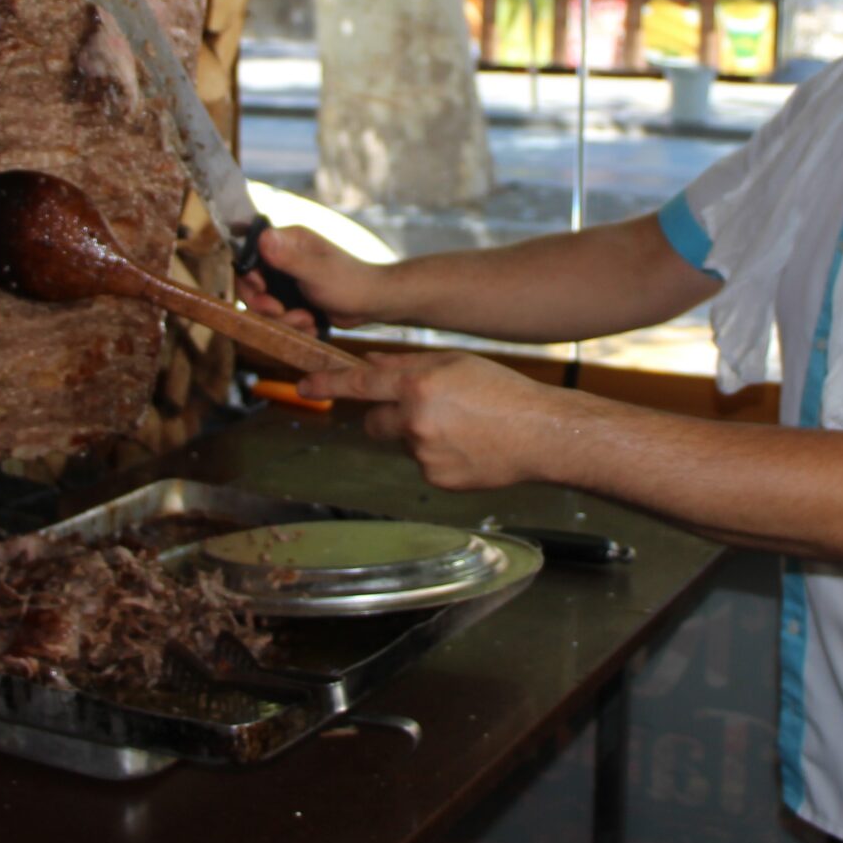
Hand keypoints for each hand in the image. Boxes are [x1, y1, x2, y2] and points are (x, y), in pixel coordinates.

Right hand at [237, 226, 383, 334]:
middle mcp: (284, 257)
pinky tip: (312, 324)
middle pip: (252, 284)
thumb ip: (288, 257)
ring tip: (307, 320)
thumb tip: (263, 236)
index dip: (249, 276)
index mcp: (288, 240)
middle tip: (280, 312)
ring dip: (283, 319)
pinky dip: (293, 326)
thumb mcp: (317, 272)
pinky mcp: (293, 299)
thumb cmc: (350, 282)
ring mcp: (288, 280)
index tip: (262, 289)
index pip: (249, 254)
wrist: (373, 304)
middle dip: (265, 305)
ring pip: (264, 305)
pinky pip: (279, 317)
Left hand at [299, 352, 548, 492]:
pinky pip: (423, 465)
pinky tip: (469, 448)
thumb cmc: (503, 391)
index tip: (302, 385)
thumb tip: (370, 364)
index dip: (327, 384)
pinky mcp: (436, 479)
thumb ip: (408, 365)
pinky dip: (438, 457)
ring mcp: (424, 455)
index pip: (359, 385)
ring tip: (462, 428)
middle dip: (386, 417)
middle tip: (422, 410)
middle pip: (374, 423)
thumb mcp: (455, 363)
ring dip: (419, 436)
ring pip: (403, 444)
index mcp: (418, 386)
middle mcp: (415, 422)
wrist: (540, 434)